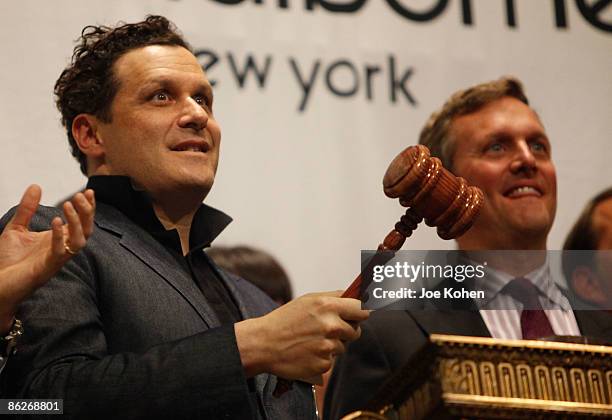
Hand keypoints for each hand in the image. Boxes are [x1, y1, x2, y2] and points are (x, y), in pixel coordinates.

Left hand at [0, 185, 94, 332]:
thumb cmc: (8, 261)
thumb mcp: (16, 228)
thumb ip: (27, 209)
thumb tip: (36, 186)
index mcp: (59, 240)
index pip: (81, 222)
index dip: (87, 207)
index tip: (87, 191)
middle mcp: (62, 249)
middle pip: (86, 230)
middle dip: (87, 212)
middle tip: (80, 195)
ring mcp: (56, 259)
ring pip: (80, 241)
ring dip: (77, 222)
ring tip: (68, 204)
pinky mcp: (47, 268)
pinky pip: (60, 252)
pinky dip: (59, 236)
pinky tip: (54, 221)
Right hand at [235, 291, 368, 379]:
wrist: (264, 344)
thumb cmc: (285, 320)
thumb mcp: (308, 300)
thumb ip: (333, 298)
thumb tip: (358, 297)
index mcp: (328, 306)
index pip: (362, 309)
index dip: (361, 313)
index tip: (359, 316)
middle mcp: (331, 326)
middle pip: (356, 330)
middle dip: (346, 331)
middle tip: (327, 329)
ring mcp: (328, 346)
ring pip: (343, 346)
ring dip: (332, 344)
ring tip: (311, 340)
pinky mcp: (324, 364)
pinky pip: (332, 360)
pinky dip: (322, 357)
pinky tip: (307, 352)